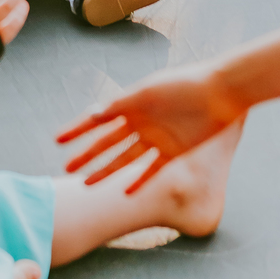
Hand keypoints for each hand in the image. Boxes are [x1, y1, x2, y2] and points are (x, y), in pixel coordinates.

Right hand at [56, 62, 242, 185]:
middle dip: (88, 156)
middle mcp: (140, 123)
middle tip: (67, 169)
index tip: (58, 139)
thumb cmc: (184, 85)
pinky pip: (153, 171)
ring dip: (107, 172)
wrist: (221, 92)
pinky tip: (126, 194)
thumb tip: (92, 114)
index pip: (98, 119)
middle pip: (108, 143)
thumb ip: (121, 104)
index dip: (78, 129)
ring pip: (125, 160)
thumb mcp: (148, 92)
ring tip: (87, 185)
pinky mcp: (175, 153)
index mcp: (131, 104)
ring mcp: (156, 140)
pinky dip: (140, 182)